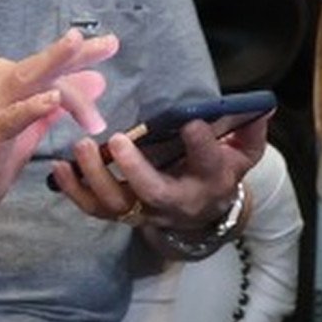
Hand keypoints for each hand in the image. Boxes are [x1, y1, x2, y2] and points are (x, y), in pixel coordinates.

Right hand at [0, 30, 120, 223]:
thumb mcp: (34, 121)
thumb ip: (61, 99)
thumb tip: (97, 80)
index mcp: (1, 75)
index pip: (48, 65)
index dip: (79, 54)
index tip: (110, 45)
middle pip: (41, 66)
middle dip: (75, 53)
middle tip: (109, 43)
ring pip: (29, 80)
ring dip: (56, 63)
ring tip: (78, 45)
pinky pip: (14, 116)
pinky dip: (34, 106)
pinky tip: (53, 99)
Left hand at [48, 107, 270, 234]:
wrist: (203, 211)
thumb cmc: (220, 172)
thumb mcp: (243, 154)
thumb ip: (251, 131)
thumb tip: (262, 108)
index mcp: (209, 181)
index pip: (208, 163)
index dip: (201, 144)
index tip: (190, 122)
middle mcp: (175, 202)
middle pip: (153, 193)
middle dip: (134, 169)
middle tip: (118, 139)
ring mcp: (145, 210)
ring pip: (117, 203)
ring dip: (95, 177)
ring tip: (80, 147)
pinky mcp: (122, 212)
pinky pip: (94, 208)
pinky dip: (74, 190)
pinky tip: (59, 166)